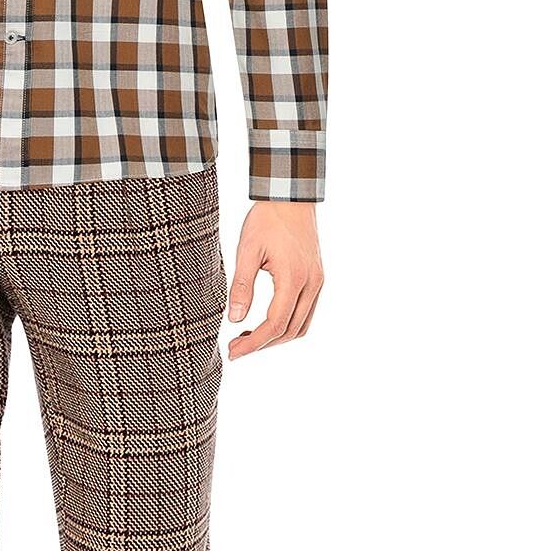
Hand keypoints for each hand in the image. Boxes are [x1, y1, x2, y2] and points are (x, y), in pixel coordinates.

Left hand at [226, 201, 323, 358]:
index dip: (253, 343)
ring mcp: (318, 282)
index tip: (233, 352)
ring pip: (301, 325)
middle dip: (262, 344)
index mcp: (293, 278)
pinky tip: (266, 323)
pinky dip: (287, 325)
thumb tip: (234, 319)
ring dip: (276, 337)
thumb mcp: (247, 251)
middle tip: (235, 349)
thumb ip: (241, 286)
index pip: (275, 324)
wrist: (291, 198)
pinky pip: (306, 312)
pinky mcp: (317, 278)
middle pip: (290, 330)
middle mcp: (311, 284)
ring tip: (248, 338)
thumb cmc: (267, 220)